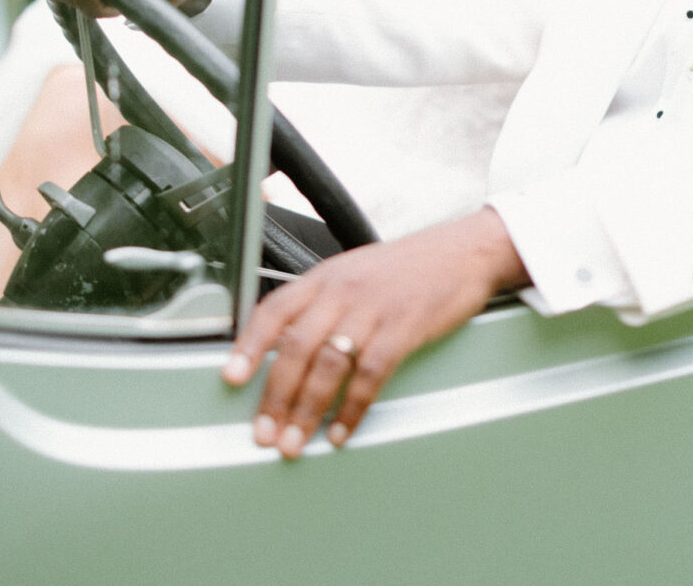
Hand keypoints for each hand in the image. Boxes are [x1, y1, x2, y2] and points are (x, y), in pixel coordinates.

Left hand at [222, 208, 528, 459]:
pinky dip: (352, 407)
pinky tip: (341, 429)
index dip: (249, 345)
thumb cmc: (405, 268)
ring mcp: (373, 309)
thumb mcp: (353, 274)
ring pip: (329, 364)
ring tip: (296, 441)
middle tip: (264, 432)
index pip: (274, 309)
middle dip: (275, 396)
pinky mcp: (404, 327)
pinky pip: (371, 374)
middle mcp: (343, 291)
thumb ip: (320, 304)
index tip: (230, 379)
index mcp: (325, 277)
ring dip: (308, 409)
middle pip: (297, 346)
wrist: (462, 252)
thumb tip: (283, 348)